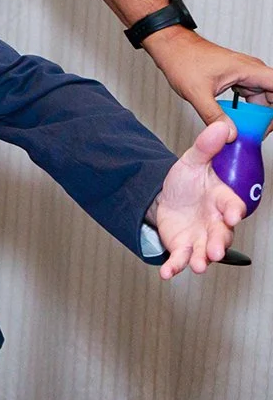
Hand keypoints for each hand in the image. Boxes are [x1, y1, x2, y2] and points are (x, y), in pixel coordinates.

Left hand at [144, 27, 272, 125]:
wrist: (170, 47)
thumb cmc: (182, 60)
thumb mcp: (196, 92)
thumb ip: (213, 115)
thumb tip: (230, 134)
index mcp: (250, 70)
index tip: (269, 125)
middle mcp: (252, 71)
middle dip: (268, 118)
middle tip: (255, 134)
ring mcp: (245, 75)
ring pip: (263, 100)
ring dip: (256, 117)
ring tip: (244, 131)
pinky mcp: (237, 80)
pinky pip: (251, 98)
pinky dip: (246, 111)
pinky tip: (235, 122)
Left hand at [151, 120, 246, 276]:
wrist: (165, 197)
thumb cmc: (187, 182)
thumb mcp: (192, 161)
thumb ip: (206, 147)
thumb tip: (222, 126)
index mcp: (221, 200)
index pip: (232, 206)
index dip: (234, 211)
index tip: (233, 214)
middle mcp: (215, 222)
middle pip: (221, 234)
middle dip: (218, 243)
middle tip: (215, 250)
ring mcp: (200, 237)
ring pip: (205, 251)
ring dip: (202, 259)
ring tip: (199, 265)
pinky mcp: (184, 247)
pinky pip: (181, 259)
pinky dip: (175, 267)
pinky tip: (167, 273)